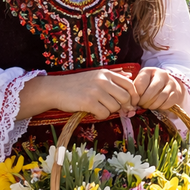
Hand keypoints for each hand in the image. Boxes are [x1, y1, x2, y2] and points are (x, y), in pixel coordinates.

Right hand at [18, 68, 139, 120]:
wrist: (55, 89)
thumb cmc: (78, 85)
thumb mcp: (96, 76)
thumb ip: (113, 79)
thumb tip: (131, 82)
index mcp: (107, 74)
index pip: (130, 85)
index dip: (134, 96)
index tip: (132, 103)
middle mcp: (103, 80)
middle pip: (125, 98)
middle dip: (122, 106)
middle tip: (115, 109)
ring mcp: (95, 91)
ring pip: (115, 107)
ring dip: (109, 111)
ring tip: (99, 108)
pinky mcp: (88, 102)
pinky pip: (104, 114)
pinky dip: (100, 116)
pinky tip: (93, 112)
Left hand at [133, 68, 185, 109]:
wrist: (168, 85)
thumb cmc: (150, 85)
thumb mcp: (141, 83)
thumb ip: (135, 89)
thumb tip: (132, 101)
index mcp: (149, 70)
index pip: (141, 84)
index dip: (136, 95)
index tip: (135, 100)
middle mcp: (161, 74)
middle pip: (152, 90)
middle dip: (144, 101)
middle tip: (141, 105)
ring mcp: (171, 83)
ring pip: (161, 97)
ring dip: (152, 105)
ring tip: (148, 107)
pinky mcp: (176, 92)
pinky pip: (168, 102)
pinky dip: (161, 107)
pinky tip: (157, 106)